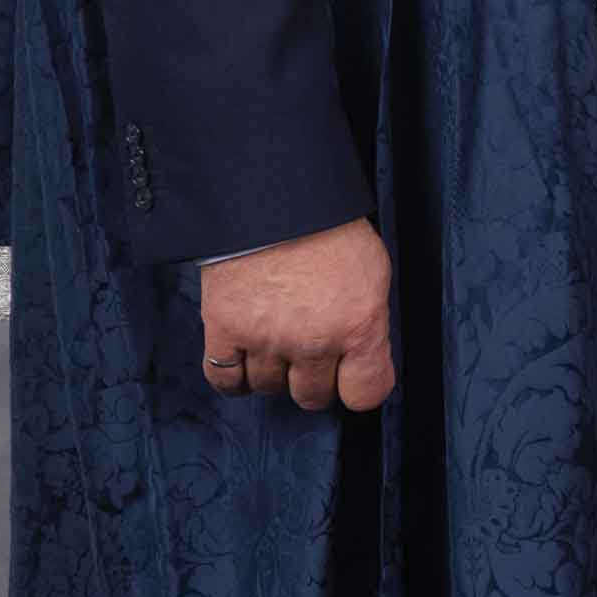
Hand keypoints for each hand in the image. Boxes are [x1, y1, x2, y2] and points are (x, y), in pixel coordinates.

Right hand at [197, 219, 394, 412]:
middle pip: (313, 396)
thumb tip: (361, 355)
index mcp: (359, 327)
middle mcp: (314, 342)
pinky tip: (244, 361)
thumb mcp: (373, 274)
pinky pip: (225, 380)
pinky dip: (234, 377)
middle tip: (311, 354)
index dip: (359, 386)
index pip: (365, 394)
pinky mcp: (224, 331)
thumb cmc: (331, 231)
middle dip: (315, 380)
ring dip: (275, 373)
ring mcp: (266, 340)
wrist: (274, 200)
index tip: (353, 376)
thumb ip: (368, 321)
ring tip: (278, 345)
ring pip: (270, 388)